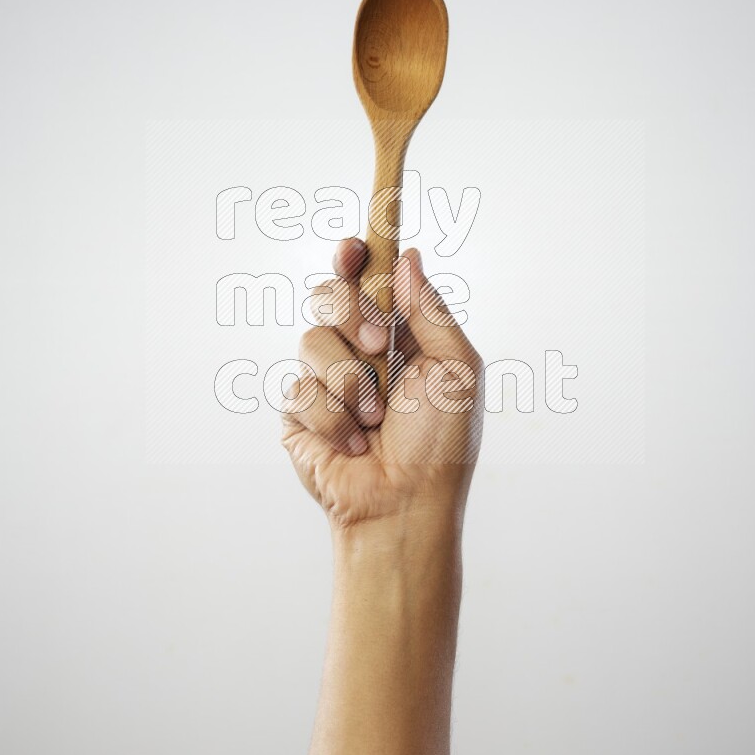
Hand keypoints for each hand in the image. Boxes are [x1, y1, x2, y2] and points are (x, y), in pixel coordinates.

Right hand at [281, 239, 482, 530]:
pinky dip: (333, 419)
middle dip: (349, 313)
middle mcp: (358, 351)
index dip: (354, 255)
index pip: (366, 278)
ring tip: (374, 420)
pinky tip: (353, 445)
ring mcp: (325, 381)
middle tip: (376, 345)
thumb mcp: (456, 370)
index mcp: (398, 334)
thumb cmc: (441, 445)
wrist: (405, 505)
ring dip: (350, 382)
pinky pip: (299, 391)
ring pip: (311, 341)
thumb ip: (429, 310)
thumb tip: (407, 255)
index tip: (354, 248)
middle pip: (327, 294)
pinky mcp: (298, 414)